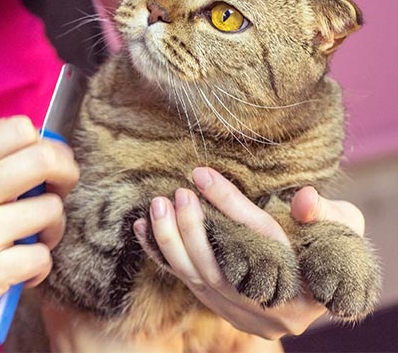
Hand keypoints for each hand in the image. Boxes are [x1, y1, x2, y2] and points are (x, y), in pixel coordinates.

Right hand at [0, 116, 78, 343]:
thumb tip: (44, 142)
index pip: (18, 129)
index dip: (46, 144)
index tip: (48, 163)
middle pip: (42, 160)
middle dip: (66, 173)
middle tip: (59, 189)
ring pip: (50, 209)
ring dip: (53, 225)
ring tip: (31, 236)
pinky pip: (43, 256)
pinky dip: (39, 264)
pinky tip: (17, 267)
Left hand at [134, 167, 365, 340]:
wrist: (318, 282)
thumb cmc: (331, 247)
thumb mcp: (344, 226)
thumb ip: (327, 213)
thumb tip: (304, 198)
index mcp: (303, 287)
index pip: (260, 242)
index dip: (229, 205)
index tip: (202, 173)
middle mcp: (270, 309)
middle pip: (220, 270)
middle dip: (193, 229)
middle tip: (178, 192)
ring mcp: (241, 313)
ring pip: (196, 280)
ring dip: (170, 241)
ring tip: (157, 204)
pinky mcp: (220, 307)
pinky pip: (184, 282)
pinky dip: (161, 254)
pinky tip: (142, 227)